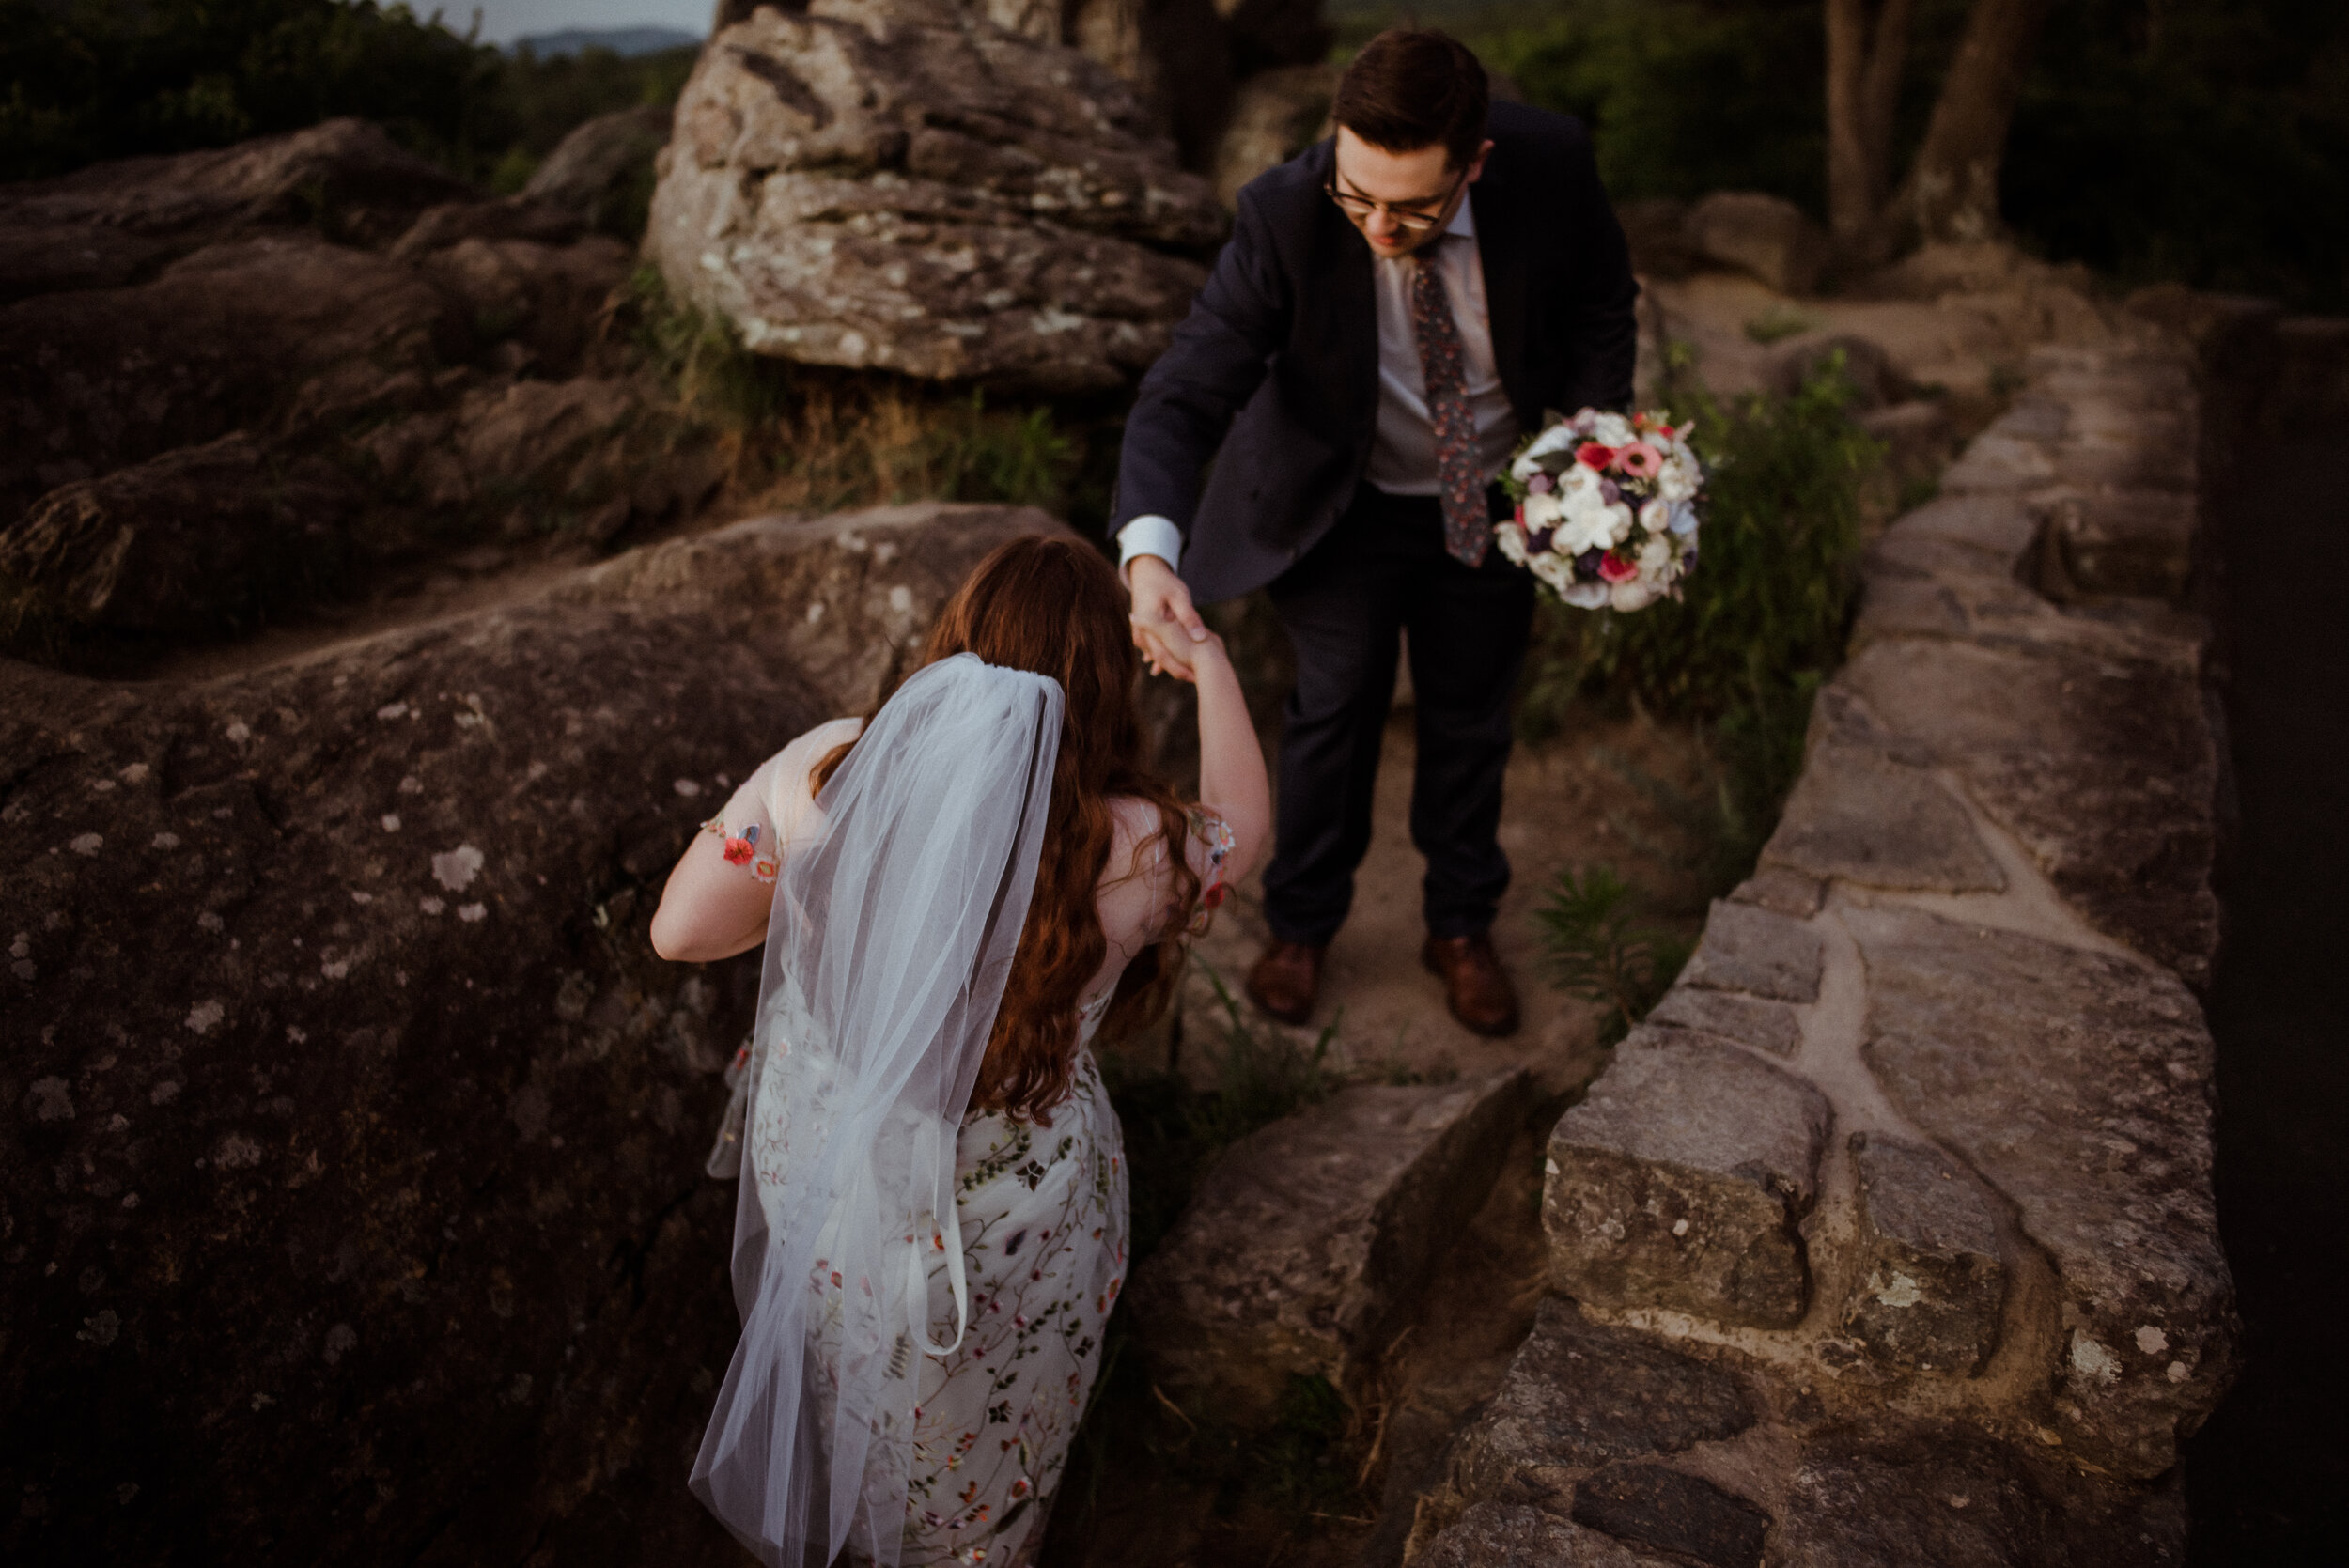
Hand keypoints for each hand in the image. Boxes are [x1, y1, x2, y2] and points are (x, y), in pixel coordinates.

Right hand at [1127, 555, 1206, 680]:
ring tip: (1189, 675)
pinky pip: (1151, 649)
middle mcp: (1141, 630)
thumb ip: (1189, 617)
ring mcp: (1139, 632)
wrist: (1145, 573)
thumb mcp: (1180, 596)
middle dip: (1178, 669)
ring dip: (1170, 664)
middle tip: (1196, 679)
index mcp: (1149, 623)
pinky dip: (1162, 657)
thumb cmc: (1164, 583)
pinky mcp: (1141, 631)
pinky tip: (1174, 668)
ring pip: (1155, 655)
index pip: (1164, 653)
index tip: (1196, 676)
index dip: (1180, 667)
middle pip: (1159, 657)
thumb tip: (1201, 638)